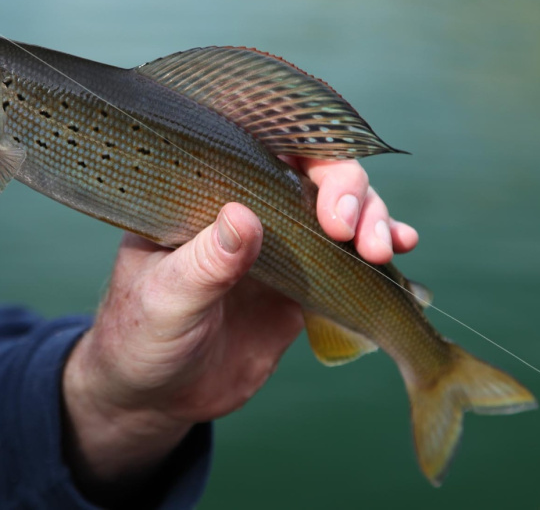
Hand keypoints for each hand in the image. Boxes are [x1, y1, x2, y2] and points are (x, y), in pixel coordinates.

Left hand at [62, 158, 417, 498]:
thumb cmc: (140, 336)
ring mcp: (279, 245)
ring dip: (371, 218)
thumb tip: (243, 217)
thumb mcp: (164, 300)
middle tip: (348, 228)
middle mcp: (248, 208)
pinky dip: (376, 252)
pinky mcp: (302, 283)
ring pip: (339, 211)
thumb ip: (203, 264)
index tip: (323, 181)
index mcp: (205, 194)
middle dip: (345, 188)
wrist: (157, 395)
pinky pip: (347, 258)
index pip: (259, 146)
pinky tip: (399, 253)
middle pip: (312, 173)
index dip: (302, 147)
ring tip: (383, 248)